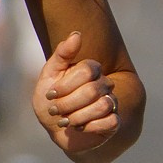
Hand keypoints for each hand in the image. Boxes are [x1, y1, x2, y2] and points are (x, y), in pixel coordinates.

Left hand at [33, 32, 121, 155]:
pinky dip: (91, 127)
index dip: (65, 85)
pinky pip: (111, 122)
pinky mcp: (113, 122)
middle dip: (68, 104)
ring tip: (66, 120)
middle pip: (92, 90)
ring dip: (78, 117)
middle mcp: (104, 83)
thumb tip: (76, 34)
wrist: (55, 127)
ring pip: (103, 106)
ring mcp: (111, 102)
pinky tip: (80, 127)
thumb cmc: (51, 99)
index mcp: (91, 69)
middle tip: (55, 110)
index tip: (50, 95)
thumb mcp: (49, 75)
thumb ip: (62, 54)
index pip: (86, 70)